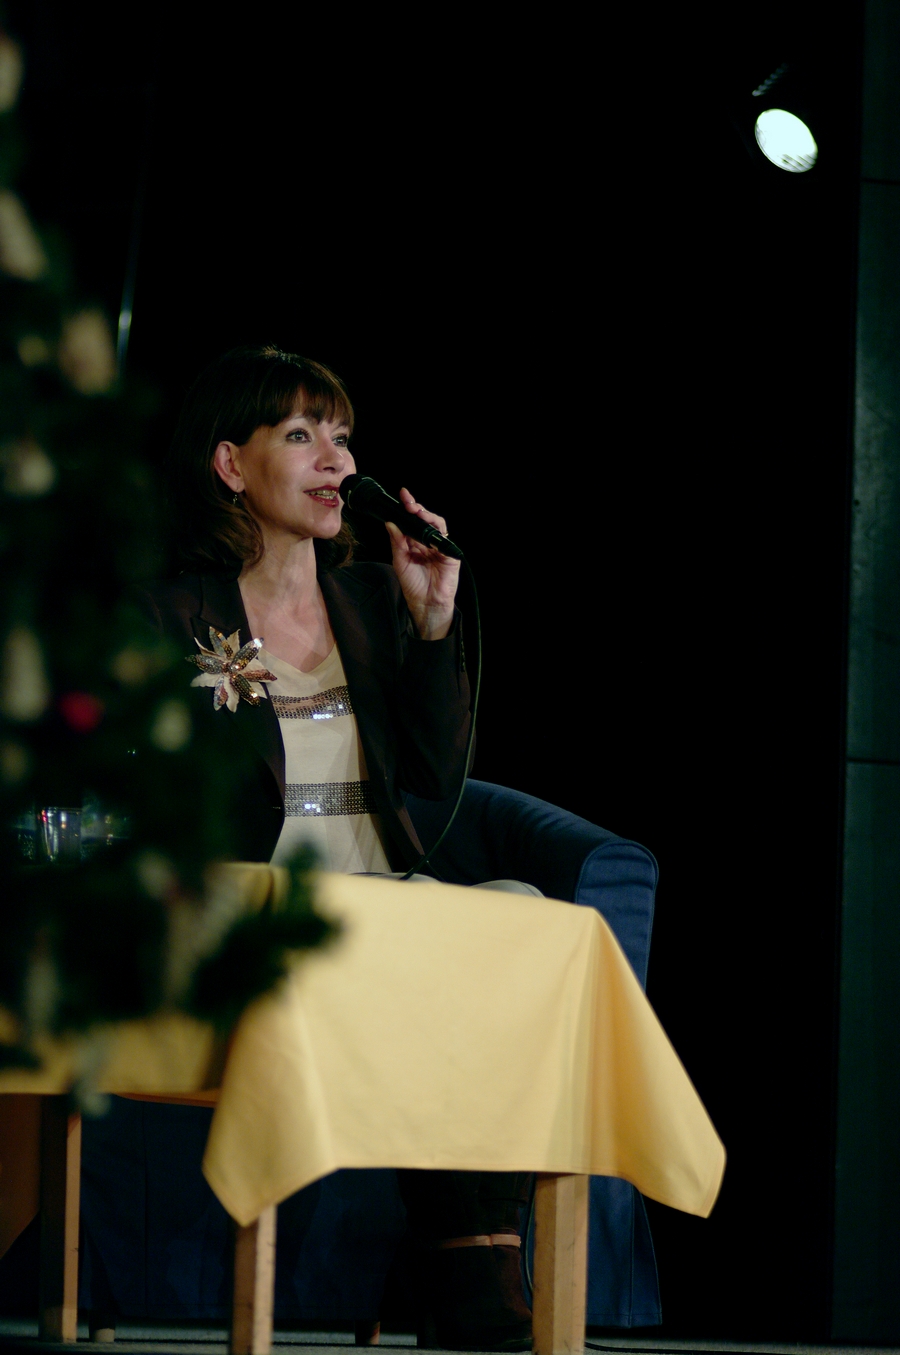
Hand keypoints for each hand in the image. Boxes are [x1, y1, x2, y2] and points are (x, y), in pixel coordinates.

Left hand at [385, 488, 459, 639]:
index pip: (411, 520)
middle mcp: (428, 541)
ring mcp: (440, 546)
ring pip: (437, 524)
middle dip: (417, 508)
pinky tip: (427, 530)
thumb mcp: (400, 560)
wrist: (425, 603)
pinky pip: (444, 539)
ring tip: (416, 512)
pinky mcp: (449, 554)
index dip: (408, 508)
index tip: (402, 495)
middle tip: (408, 502)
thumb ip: (397, 541)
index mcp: (415, 542)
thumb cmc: (413, 585)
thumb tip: (390, 523)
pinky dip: (436, 532)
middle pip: (425, 518)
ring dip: (427, 516)